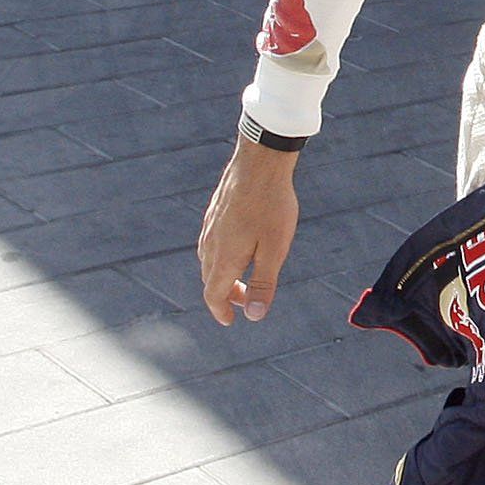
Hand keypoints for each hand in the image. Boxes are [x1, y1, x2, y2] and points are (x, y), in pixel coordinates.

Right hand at [198, 139, 300, 323]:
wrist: (260, 163)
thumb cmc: (272, 206)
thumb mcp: (275, 249)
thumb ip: (264, 283)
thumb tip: (254, 316)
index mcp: (224, 258)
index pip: (213, 294)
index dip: (221, 311)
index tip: (232, 320)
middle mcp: (210, 244)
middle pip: (209, 280)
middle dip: (224, 295)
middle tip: (244, 300)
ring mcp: (209, 227)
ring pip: (208, 261)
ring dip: (222, 275)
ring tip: (242, 277)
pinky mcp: (214, 213)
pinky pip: (211, 243)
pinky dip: (220, 256)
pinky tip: (236, 247)